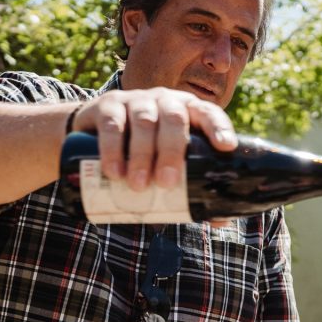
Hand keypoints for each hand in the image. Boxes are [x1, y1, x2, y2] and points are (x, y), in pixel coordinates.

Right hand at [71, 87, 237, 192]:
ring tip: (139, 185)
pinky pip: (112, 124)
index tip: (226, 147)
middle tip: (167, 183)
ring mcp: (135, 100)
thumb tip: (222, 221)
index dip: (218, 127)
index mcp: (189, 112)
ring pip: (144, 121)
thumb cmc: (148, 152)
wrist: (96, 135)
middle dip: (173, 151)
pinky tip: (114, 172)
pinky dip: (113, 149)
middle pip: (174, 119)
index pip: (208, 113)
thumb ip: (192, 188)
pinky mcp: (106, 105)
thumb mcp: (169, 164)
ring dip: (142, 155)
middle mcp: (165, 101)